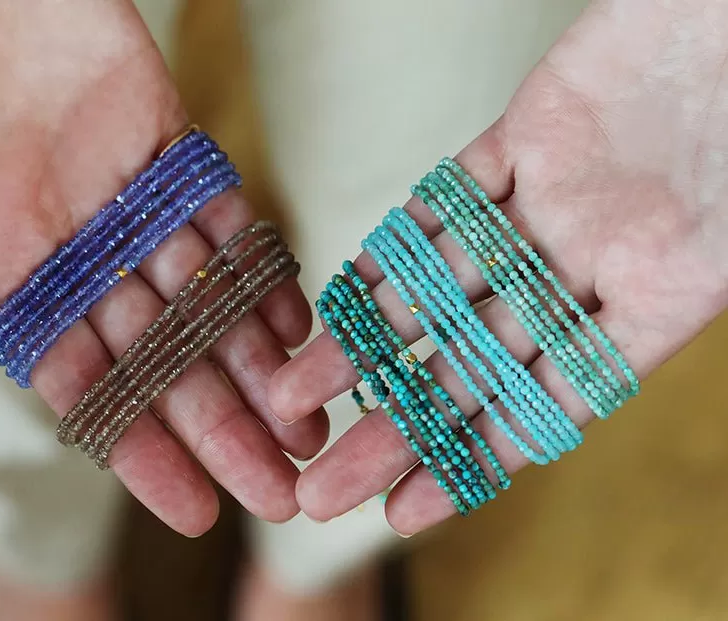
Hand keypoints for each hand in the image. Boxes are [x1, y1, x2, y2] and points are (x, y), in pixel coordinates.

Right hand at [0, 0, 327, 534]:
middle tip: (283, 493)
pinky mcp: (164, 138)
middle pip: (159, 359)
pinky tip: (298, 324)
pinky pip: (220, 218)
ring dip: (256, 363)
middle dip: (221, 428)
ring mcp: (122, 198)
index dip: (141, 450)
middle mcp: (70, 250)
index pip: (84, 387)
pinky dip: (257, 266)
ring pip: (201, 299)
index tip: (198, 510)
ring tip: (309, 426)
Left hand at [269, 0, 727, 534]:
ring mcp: (559, 199)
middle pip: (476, 361)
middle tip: (319, 491)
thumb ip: (687, 298)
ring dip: (369, 343)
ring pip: (444, 287)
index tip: (403, 515)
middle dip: (396, 427)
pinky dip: (400, 242)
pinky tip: (345, 291)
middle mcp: (601, 259)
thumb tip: (590, 393)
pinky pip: (449, 198)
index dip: (474, 463)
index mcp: (668, 295)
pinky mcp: (529, 131)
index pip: (550, 403)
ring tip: (297, 397)